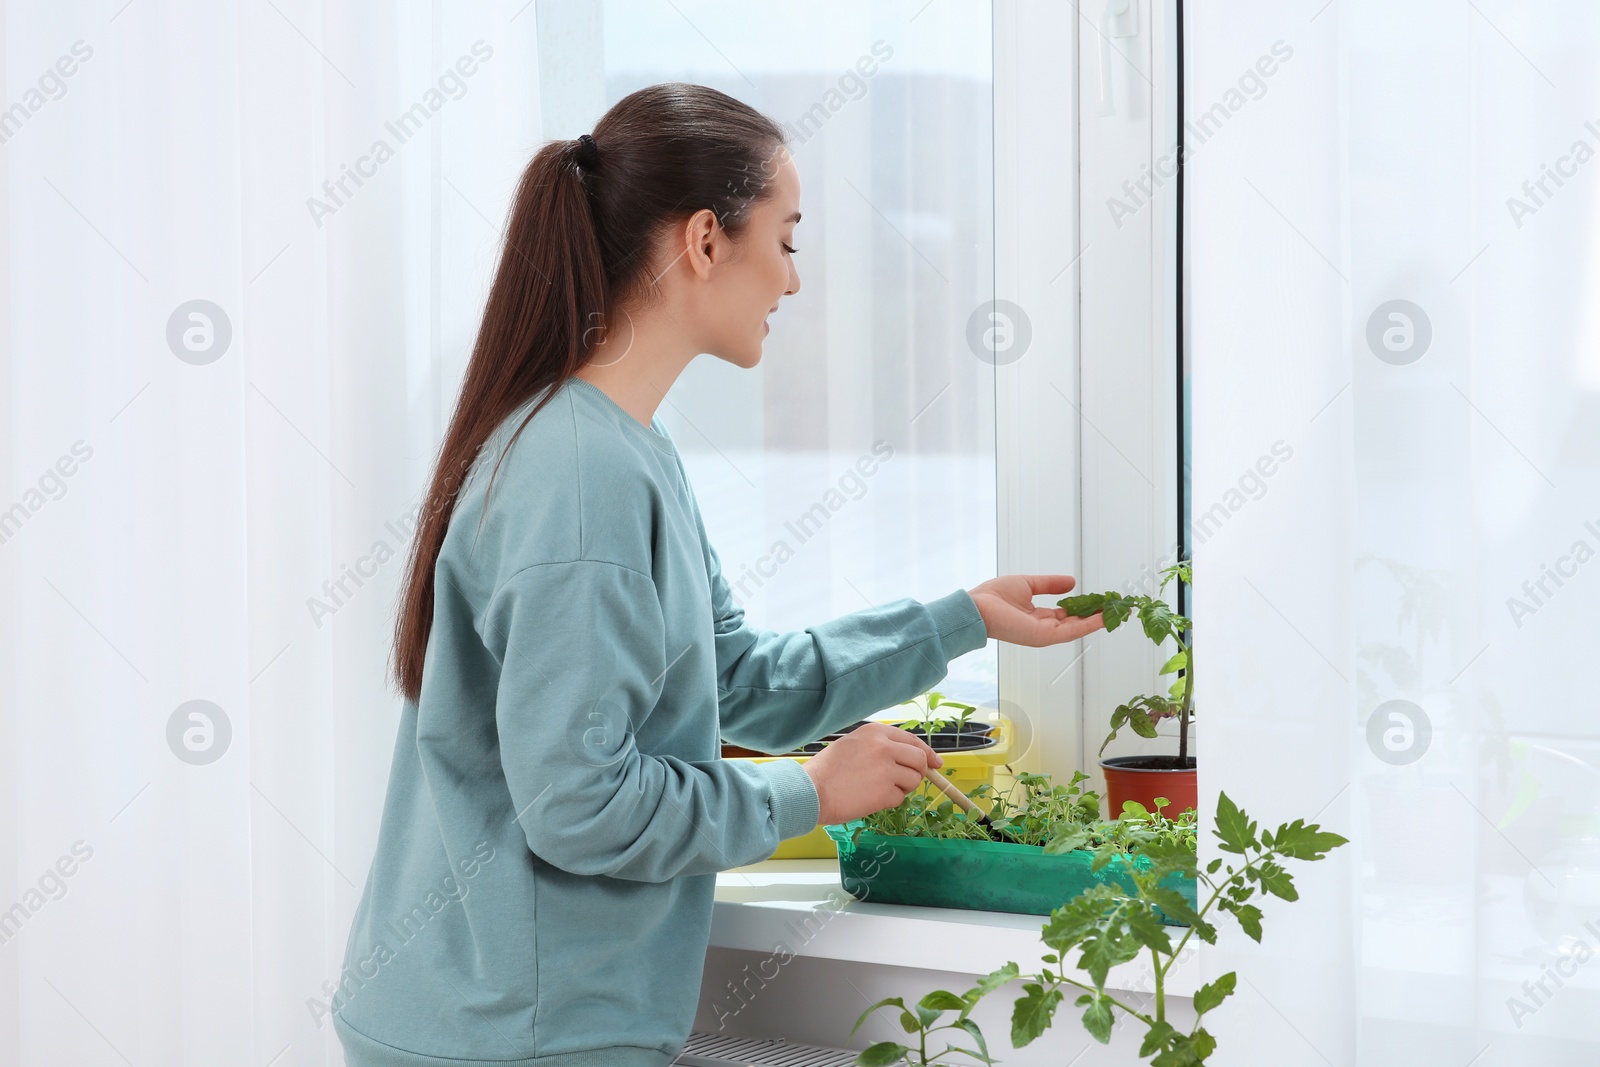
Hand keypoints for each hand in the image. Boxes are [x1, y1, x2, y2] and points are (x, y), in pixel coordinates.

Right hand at [801, 722, 943, 826]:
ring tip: (877, 789)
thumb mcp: (853, 744)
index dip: (927, 753)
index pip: (912, 739)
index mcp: (875, 732)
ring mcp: (886, 769)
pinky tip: (870, 798)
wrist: (811, 791)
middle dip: (917, 772)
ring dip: (901, 788)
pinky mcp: (885, 791)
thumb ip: (881, 746)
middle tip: (904, 781)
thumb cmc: (828, 770)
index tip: (936, 763)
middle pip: (919, 759)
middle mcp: (884, 746)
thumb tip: (914, 756)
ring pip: (913, 780)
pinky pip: (900, 797)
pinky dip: (890, 801)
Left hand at [967, 574, 1105, 646]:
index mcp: (1038, 617)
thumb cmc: (994, 596)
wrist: (977, 608)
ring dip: (1098, 620)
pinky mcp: (1043, 636)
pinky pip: (1071, 630)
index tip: (1101, 601)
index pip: (1067, 615)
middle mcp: (1043, 628)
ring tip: (1116, 611)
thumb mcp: (1028, 584)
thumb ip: (1050, 584)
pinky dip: (1088, 624)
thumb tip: (1071, 582)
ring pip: (1077, 628)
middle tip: (1116, 607)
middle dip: (1096, 615)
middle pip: (1076, 623)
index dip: (1085, 608)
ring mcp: (1044, 635)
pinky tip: (1103, 618)